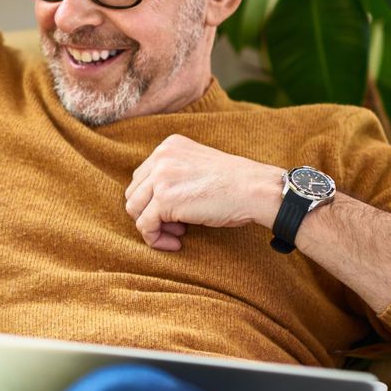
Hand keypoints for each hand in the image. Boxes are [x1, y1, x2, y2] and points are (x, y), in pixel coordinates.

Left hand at [124, 135, 282, 250]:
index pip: (142, 177)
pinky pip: (144, 226)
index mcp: (169, 146)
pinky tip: (176, 244)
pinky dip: (155, 239)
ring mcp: (160, 177)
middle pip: (134, 193)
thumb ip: (174, 174)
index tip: (173, 214)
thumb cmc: (235, 184)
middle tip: (176, 226)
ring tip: (178, 234)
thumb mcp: (198, 167)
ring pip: (134, 210)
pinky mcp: (164, 200)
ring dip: (153, 227)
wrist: (256, 190)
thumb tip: (150, 203)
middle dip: (150, 213)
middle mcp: (161, 157)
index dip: (153, 200)